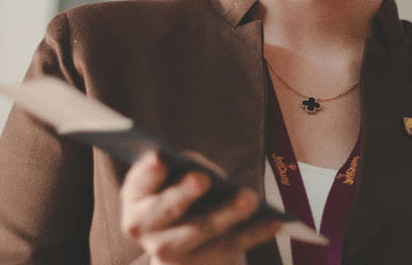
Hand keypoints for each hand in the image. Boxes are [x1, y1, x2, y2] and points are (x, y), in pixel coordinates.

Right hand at [119, 152, 282, 264]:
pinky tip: (275, 220)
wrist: (182, 251)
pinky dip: (256, 233)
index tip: (160, 157)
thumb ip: (186, 171)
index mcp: (136, 200)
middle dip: (183, 194)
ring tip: (250, 197)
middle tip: (202, 178)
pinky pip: (233, 246)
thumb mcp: (175, 180)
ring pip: (203, 230)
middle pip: (166, 211)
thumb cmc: (180, 198)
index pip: (139, 183)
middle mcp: (146, 229)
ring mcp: (172, 252)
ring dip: (229, 213)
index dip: (148, 171)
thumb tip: (214, 179)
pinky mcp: (203, 264)